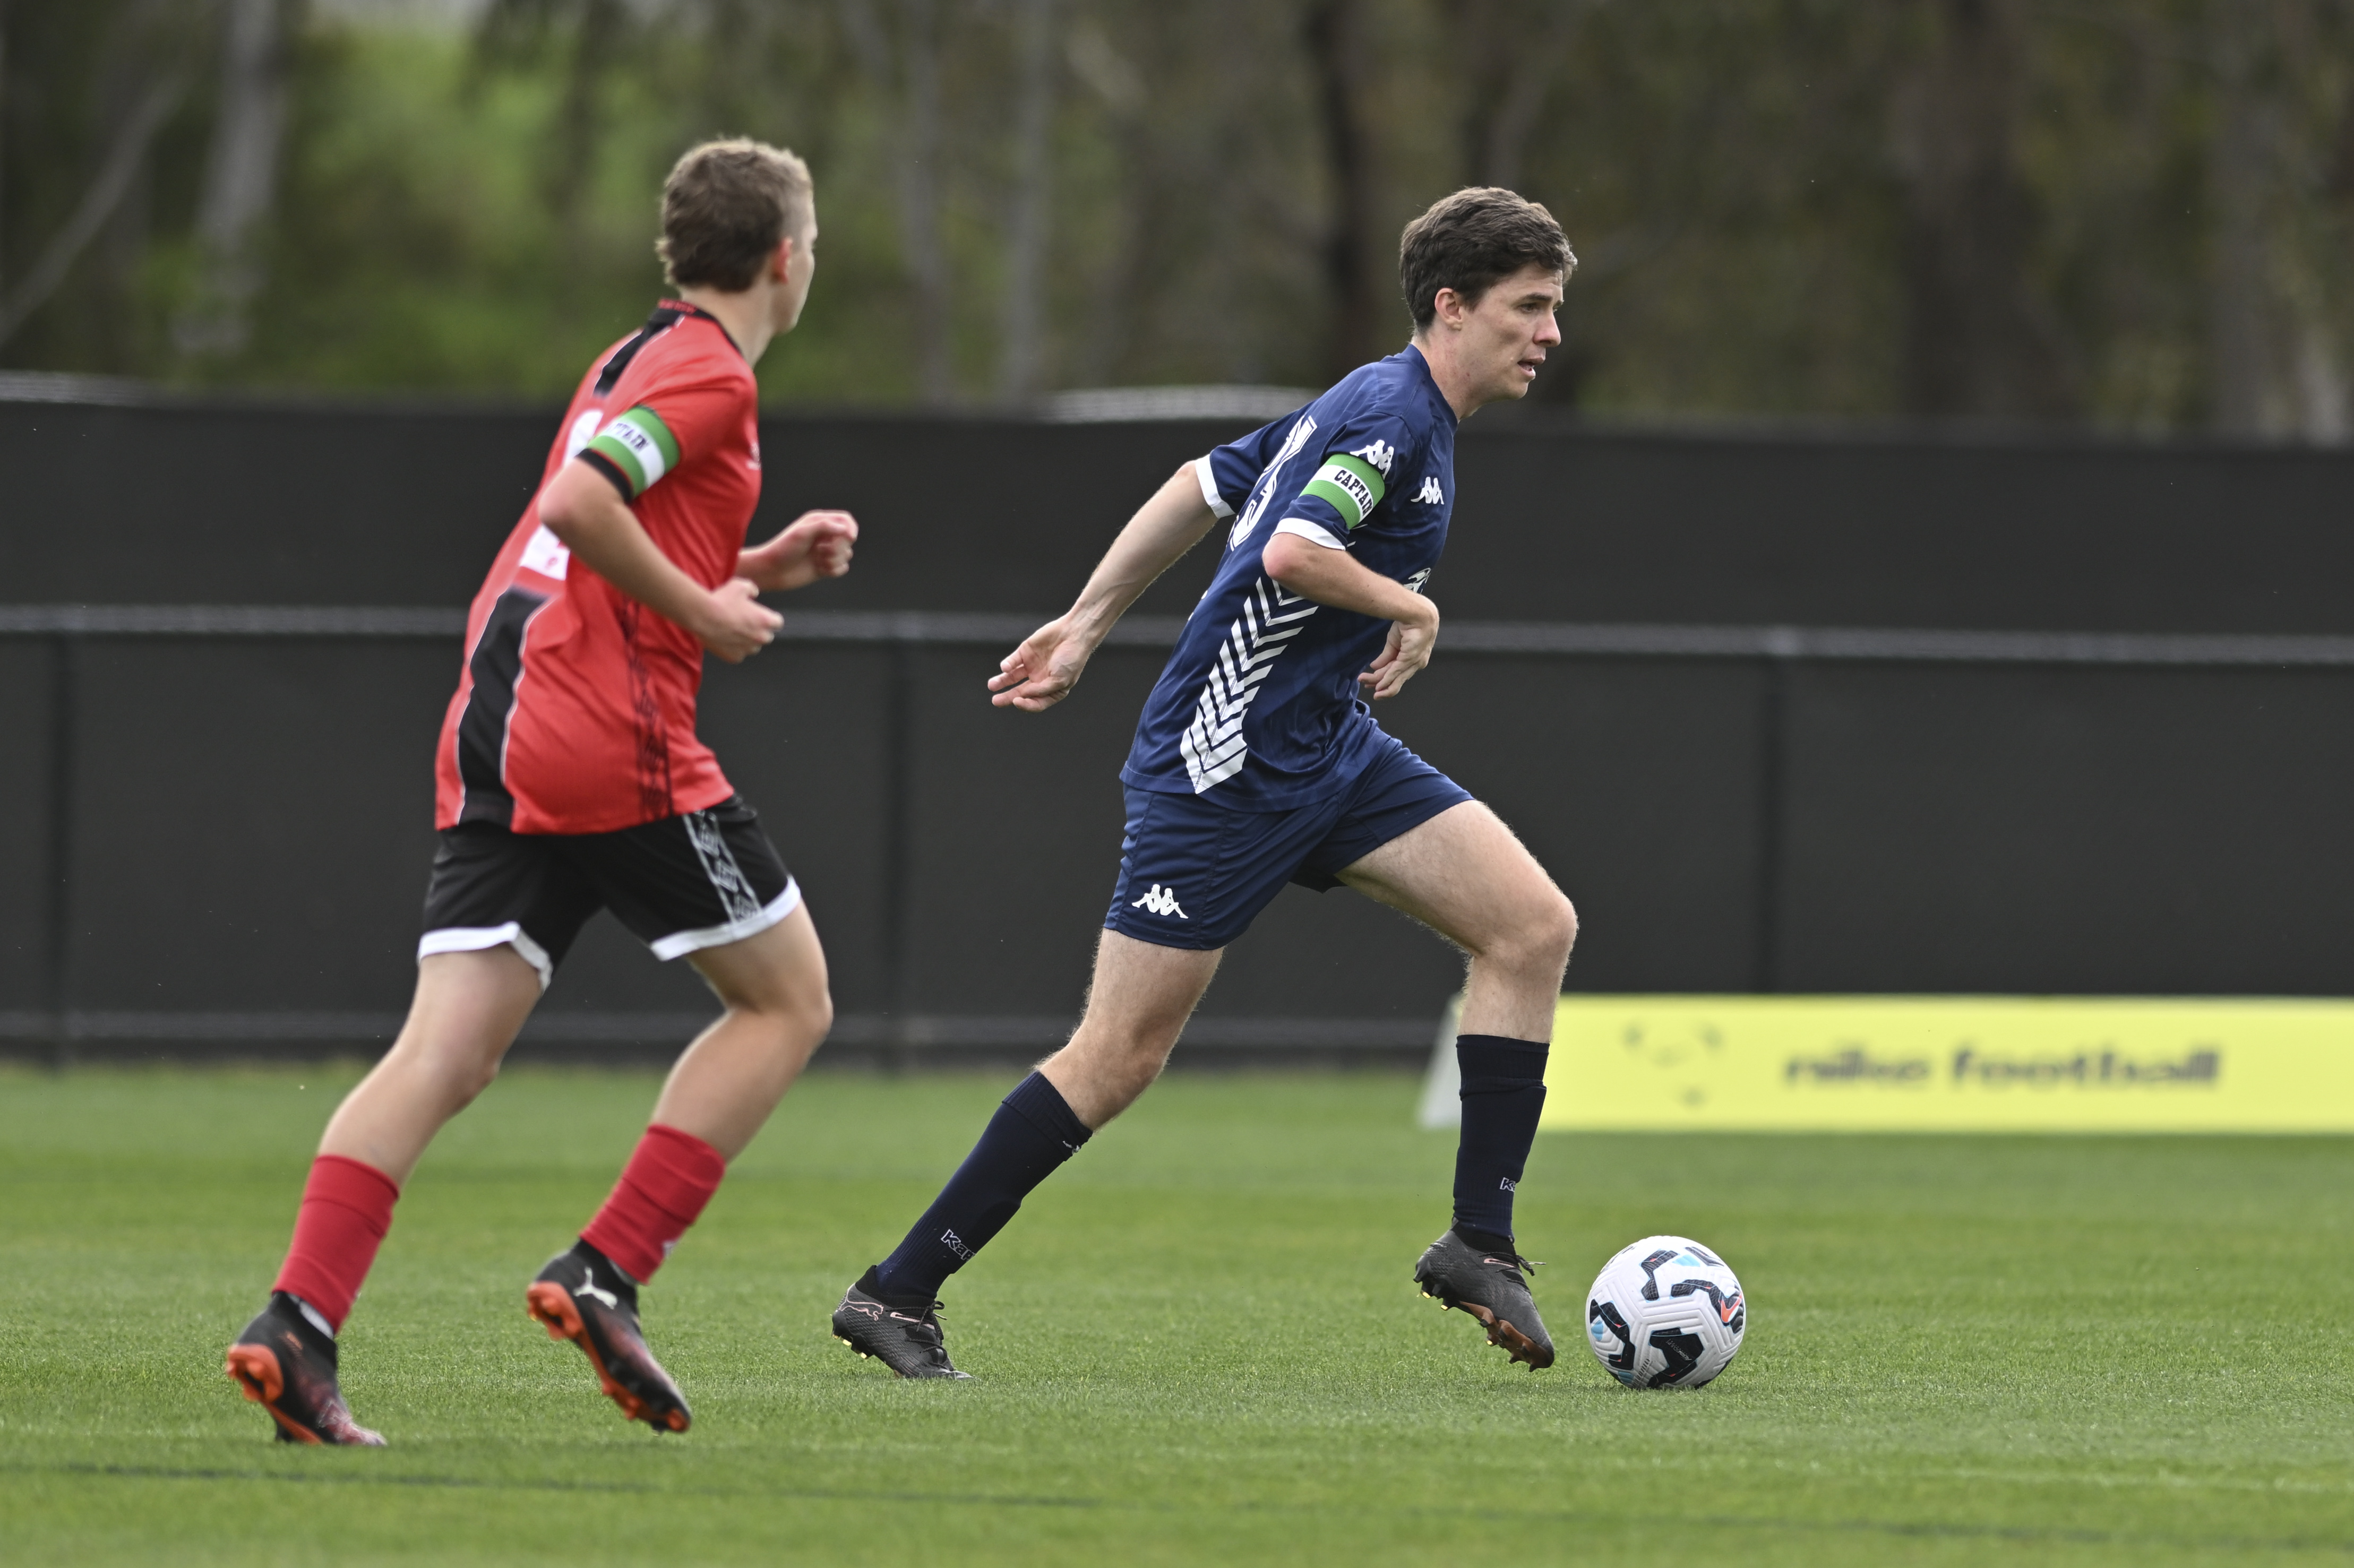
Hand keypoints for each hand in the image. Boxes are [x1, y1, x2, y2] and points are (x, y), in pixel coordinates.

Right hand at [694, 575, 783, 662]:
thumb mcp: (739, 585)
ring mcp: (747, 649)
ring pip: (753, 647)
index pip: (778, 622)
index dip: (770, 618)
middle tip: (745, 622)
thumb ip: (751, 588)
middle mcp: (760, 638)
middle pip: (767, 636)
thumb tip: (754, 593)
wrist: (702, 616)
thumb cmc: (722, 600)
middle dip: (759, 630)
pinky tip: (725, 638)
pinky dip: (734, 648)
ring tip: (734, 630)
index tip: (761, 615)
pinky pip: (739, 654)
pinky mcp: (734, 657)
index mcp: (765, 621)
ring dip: (748, 640)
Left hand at [738, 509, 857, 591]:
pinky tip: (818, 570)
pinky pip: (842, 569)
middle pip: (848, 539)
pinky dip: (833, 571)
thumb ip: (825, 526)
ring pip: (846, 555)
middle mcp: (824, 536)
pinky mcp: (825, 567)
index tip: (849, 537)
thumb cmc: (784, 549)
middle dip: (838, 547)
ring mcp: (825, 552)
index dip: (851, 528)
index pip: (846, 520)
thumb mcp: (803, 532)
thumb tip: (845, 529)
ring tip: (816, 560)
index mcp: (819, 522)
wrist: (772, 571)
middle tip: (819, 550)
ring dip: (833, 560)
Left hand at [987, 616, 1095, 709]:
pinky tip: (1005, 668)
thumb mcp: (1060, 681)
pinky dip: (1007, 664)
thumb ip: (1041, 690)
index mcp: (1051, 690)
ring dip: (1002, 682)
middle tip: (995, 701)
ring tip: (992, 685)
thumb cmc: (1072, 659)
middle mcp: (1040, 679)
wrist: (1074, 633)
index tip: (1016, 701)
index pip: (1035, 703)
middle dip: (1007, 697)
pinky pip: (1013, 661)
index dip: (1025, 705)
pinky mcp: (1025, 652)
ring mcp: (1032, 666)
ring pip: (1013, 677)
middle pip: (1020, 692)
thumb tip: (1022, 695)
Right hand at [1358, 602, 1438, 698]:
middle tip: (1365, 684)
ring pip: (1395, 679)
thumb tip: (1374, 667)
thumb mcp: (1393, 643)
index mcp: (1412, 659)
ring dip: (1380, 684)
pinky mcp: (1410, 659)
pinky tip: (1378, 686)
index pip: (1396, 673)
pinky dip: (1386, 680)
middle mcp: (1415, 664)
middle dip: (1379, 684)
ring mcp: (1414, 663)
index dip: (1382, 679)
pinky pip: (1396, 672)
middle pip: (1395, 679)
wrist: (1417, 615)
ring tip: (1366, 684)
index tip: (1370, 682)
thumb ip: (1385, 657)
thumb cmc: (1409, 625)